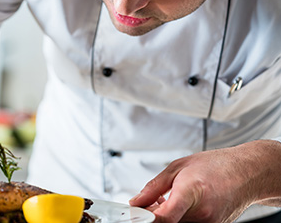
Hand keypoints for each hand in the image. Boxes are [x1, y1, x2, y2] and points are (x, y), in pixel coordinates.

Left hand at [129, 141, 280, 222]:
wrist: (247, 173)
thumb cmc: (216, 166)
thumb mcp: (178, 167)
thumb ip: (154, 187)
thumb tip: (136, 201)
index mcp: (192, 192)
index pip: (165, 217)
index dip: (146, 217)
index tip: (137, 212)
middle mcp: (202, 214)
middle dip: (151, 216)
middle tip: (146, 203)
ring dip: (164, 217)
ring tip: (166, 199)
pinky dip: (177, 218)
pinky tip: (178, 205)